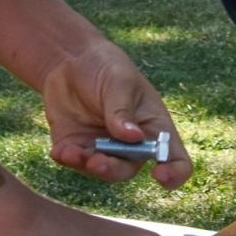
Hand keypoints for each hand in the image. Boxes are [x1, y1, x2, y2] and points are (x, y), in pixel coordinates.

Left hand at [41, 40, 191, 188]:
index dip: (174, 173)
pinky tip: (60, 151)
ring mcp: (103, 149)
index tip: (160, 174)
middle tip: (98, 162)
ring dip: (87, 166)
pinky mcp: (77, 148)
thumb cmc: (106, 67)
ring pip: (100, 170)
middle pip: (128, 170)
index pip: (175, 159)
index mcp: (153, 128)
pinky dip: (67, 160)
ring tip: (73, 153)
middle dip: (113, 169)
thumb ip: (123, 110)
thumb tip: (134, 137)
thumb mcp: (119, 82)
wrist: (71, 61)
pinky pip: (73, 162)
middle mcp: (131, 145)